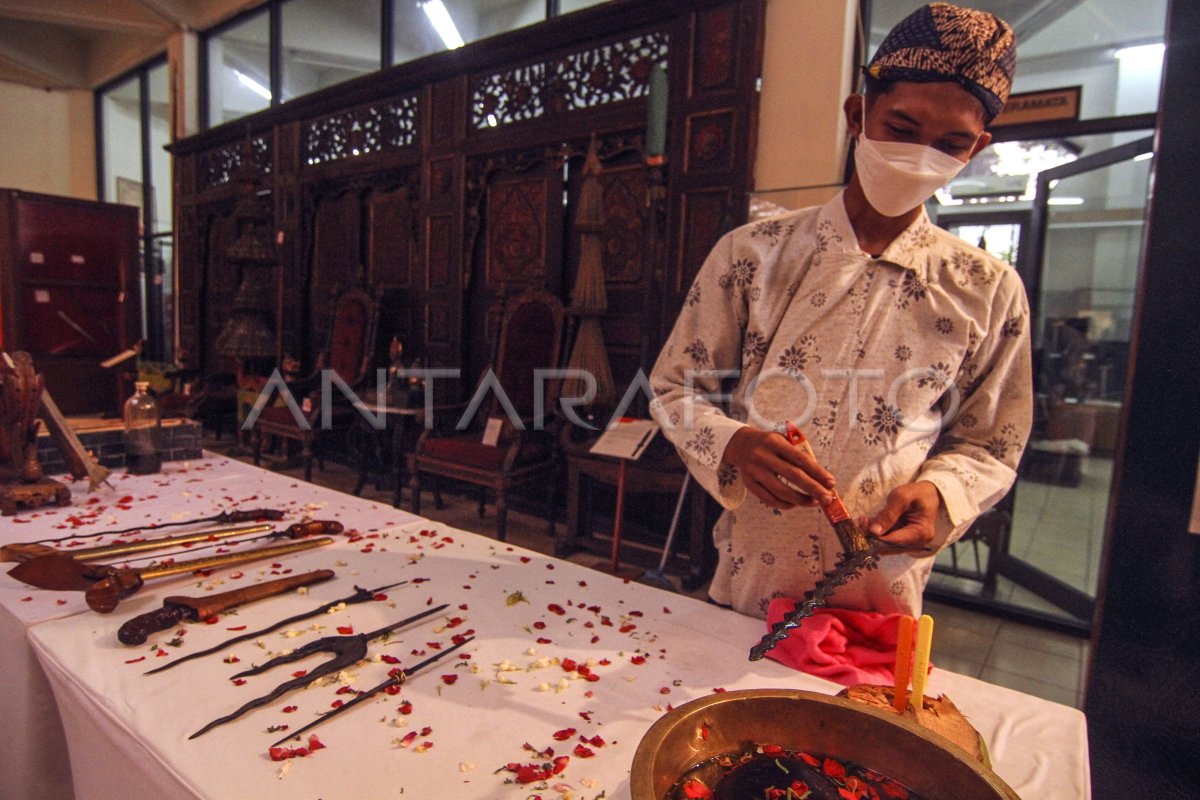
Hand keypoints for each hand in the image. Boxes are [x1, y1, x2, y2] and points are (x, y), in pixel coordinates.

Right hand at [721, 427, 835, 509]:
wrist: (741, 445)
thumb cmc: (770, 444)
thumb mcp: (783, 440)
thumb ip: (799, 455)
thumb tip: (821, 479)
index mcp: (774, 442)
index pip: (800, 459)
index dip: (817, 472)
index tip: (831, 483)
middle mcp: (763, 456)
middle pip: (793, 476)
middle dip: (813, 489)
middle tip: (827, 499)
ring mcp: (754, 471)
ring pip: (781, 491)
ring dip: (801, 500)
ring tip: (814, 502)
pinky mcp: (749, 483)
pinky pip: (769, 499)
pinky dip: (785, 504)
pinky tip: (796, 504)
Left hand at [864, 481, 939, 553]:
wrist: (927, 495)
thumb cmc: (916, 493)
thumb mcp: (901, 497)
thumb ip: (888, 514)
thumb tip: (874, 531)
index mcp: (922, 533)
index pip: (895, 541)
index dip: (877, 537)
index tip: (864, 525)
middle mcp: (918, 543)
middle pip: (890, 546)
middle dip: (872, 536)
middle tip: (862, 521)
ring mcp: (911, 544)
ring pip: (886, 546)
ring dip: (873, 536)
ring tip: (865, 521)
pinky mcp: (904, 541)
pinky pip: (888, 542)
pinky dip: (877, 534)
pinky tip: (870, 524)